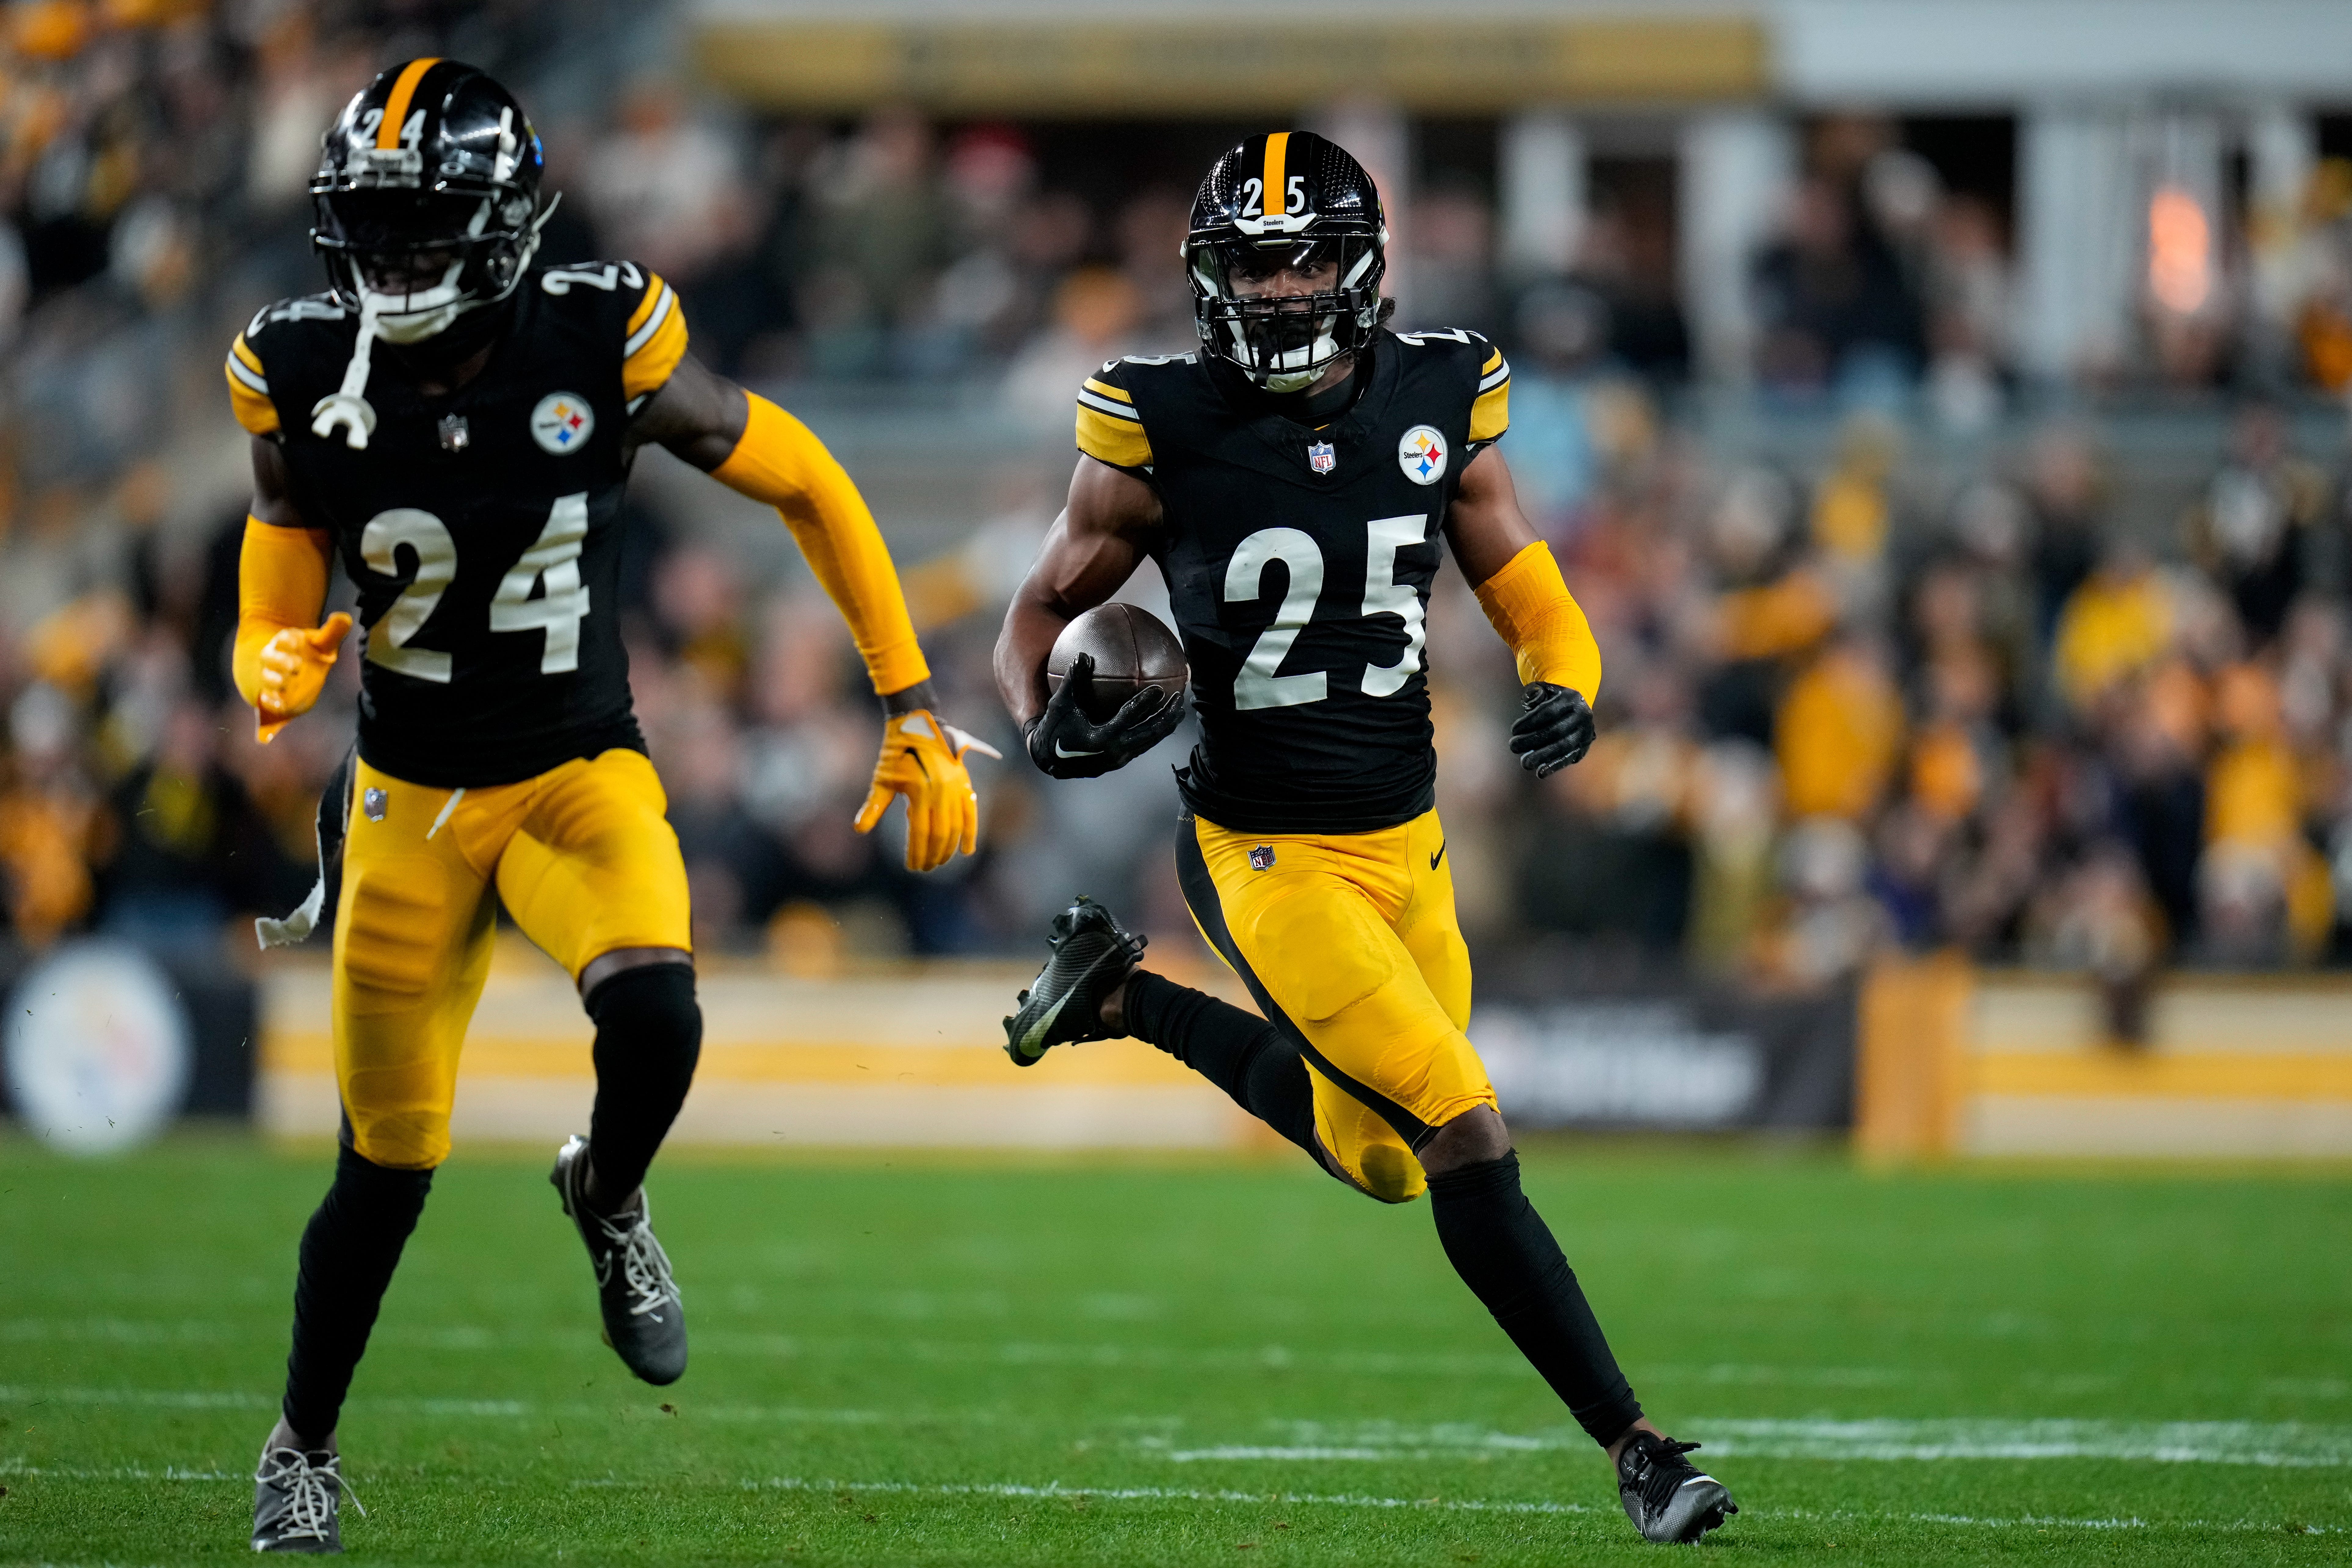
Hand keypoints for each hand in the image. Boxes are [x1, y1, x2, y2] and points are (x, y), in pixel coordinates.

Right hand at [255, 612, 352, 742]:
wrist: (287, 666)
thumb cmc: (307, 652)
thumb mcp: (320, 642)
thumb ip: (332, 631)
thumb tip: (345, 617)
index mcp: (285, 642)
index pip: (284, 638)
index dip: (288, 638)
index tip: (297, 638)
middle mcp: (274, 659)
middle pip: (271, 658)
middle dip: (281, 662)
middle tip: (295, 665)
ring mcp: (270, 678)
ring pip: (267, 680)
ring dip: (273, 684)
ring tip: (282, 689)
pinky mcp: (270, 697)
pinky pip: (264, 704)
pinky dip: (267, 710)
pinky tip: (269, 719)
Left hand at [853, 709, 1001, 871]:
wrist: (918, 723)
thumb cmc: (895, 752)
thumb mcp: (882, 779)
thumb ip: (873, 806)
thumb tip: (859, 829)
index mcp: (919, 792)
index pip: (921, 832)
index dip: (917, 852)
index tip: (912, 866)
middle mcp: (940, 791)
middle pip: (940, 834)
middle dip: (933, 855)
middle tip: (925, 868)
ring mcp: (955, 787)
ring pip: (956, 826)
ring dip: (949, 848)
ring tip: (940, 862)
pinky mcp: (964, 783)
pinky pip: (971, 813)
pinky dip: (971, 832)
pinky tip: (967, 850)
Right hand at [1023, 653, 1187, 779]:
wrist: (1050, 759)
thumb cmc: (1055, 728)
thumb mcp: (1060, 704)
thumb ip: (1073, 680)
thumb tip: (1083, 654)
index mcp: (1100, 739)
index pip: (1128, 719)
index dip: (1144, 704)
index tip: (1159, 689)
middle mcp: (1114, 752)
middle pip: (1149, 734)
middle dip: (1167, 717)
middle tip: (1180, 698)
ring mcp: (1120, 759)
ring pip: (1150, 741)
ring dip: (1166, 725)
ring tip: (1179, 708)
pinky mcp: (1121, 760)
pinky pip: (1144, 744)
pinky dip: (1156, 731)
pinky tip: (1163, 719)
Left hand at [1509, 681, 1593, 777]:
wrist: (1577, 705)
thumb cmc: (1553, 698)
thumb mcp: (1545, 690)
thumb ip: (1534, 693)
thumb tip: (1529, 700)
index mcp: (1571, 699)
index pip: (1549, 712)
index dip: (1530, 722)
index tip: (1513, 730)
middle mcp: (1582, 715)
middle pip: (1556, 731)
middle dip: (1533, 740)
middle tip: (1513, 746)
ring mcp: (1585, 732)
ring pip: (1564, 746)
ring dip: (1543, 756)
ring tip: (1524, 763)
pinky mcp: (1584, 746)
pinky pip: (1569, 757)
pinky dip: (1554, 766)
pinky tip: (1540, 773)